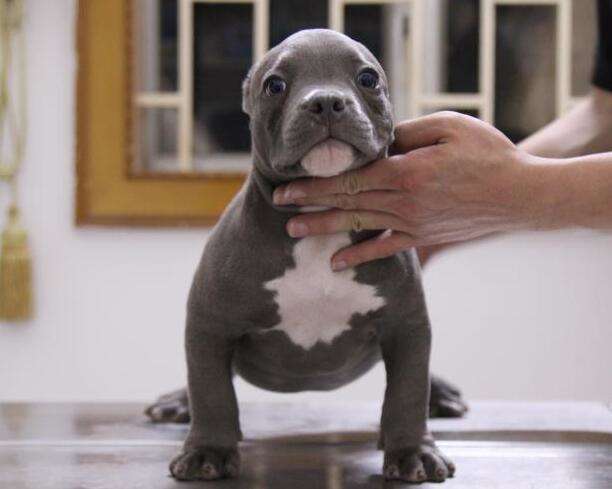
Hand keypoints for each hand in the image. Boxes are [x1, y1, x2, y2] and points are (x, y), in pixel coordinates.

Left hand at [273, 112, 543, 269]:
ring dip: (324, 228)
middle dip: (309, 202)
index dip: (316, 181)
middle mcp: (404, 201)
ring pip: (358, 224)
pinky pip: (385, 249)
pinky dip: (359, 255)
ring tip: (293, 231)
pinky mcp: (423, 237)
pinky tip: (336, 263)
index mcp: (407, 170)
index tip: (288, 183)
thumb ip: (408, 131)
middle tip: (278, 205)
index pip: (350, 176)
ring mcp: (412, 223)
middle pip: (347, 200)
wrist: (520, 195)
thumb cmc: (487, 153)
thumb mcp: (449, 127)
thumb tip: (376, 136)